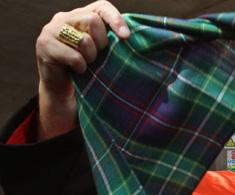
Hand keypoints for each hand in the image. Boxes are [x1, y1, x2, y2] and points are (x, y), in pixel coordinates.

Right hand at [35, 0, 129, 139]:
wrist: (64, 90)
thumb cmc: (89, 68)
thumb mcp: (104, 51)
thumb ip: (113, 38)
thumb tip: (135, 37)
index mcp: (81, 14)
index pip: (102, 7)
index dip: (115, 19)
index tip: (126, 37)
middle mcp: (64, 17)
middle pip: (92, 21)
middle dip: (101, 43)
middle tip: (98, 56)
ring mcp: (51, 29)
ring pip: (83, 40)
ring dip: (90, 57)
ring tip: (87, 63)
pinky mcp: (44, 45)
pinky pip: (73, 56)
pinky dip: (80, 67)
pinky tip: (78, 70)